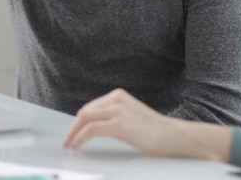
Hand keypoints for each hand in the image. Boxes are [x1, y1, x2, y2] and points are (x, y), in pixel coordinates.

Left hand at [64, 88, 230, 160]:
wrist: (173, 135)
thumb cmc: (156, 130)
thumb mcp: (131, 117)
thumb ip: (114, 117)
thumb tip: (95, 127)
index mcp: (119, 95)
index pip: (91, 107)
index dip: (78, 121)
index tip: (72, 132)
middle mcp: (116, 99)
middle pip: (85, 111)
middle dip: (73, 127)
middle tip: (67, 140)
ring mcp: (117, 110)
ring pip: (85, 118)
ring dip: (73, 133)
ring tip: (70, 144)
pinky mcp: (119, 124)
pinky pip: (91, 130)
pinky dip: (80, 137)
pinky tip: (77, 144)